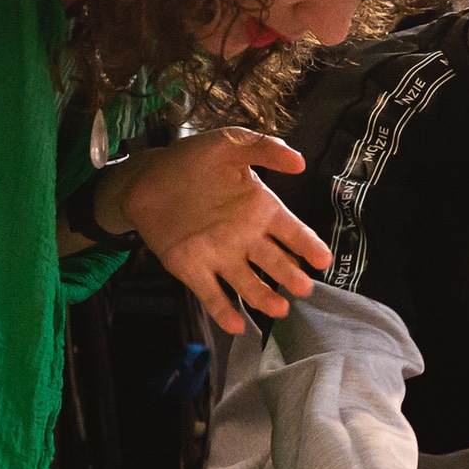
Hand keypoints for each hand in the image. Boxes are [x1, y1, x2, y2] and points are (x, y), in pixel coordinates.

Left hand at [99, 128, 334, 334]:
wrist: (146, 177)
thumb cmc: (191, 161)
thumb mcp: (229, 143)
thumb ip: (264, 149)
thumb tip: (299, 162)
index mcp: (260, 210)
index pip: (292, 232)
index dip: (308, 246)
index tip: (323, 259)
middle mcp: (245, 238)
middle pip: (274, 262)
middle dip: (289, 275)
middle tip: (302, 287)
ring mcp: (220, 256)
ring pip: (247, 282)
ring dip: (263, 297)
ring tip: (278, 309)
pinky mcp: (193, 269)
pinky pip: (211, 293)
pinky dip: (223, 310)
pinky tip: (236, 325)